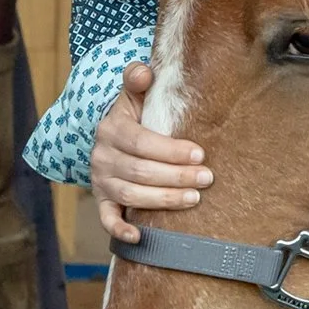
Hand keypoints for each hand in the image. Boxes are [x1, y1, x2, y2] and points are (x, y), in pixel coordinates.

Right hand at [90, 62, 210, 245]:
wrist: (111, 138)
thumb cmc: (135, 116)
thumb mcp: (134, 96)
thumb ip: (138, 81)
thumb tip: (142, 71)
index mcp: (112, 130)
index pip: (142, 142)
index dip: (171, 150)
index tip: (199, 155)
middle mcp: (103, 157)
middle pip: (140, 171)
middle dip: (175, 177)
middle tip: (207, 178)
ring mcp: (101, 181)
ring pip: (130, 195)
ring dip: (163, 199)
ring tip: (194, 199)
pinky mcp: (103, 201)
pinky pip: (107, 218)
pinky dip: (120, 230)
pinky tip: (140, 237)